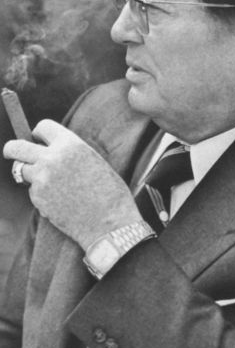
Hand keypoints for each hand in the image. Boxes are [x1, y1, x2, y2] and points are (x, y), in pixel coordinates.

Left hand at [3, 119, 141, 249]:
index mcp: (70, 144)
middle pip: (17, 147)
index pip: (43, 126)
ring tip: (52, 184)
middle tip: (12, 152)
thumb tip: (49, 150)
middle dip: (12, 149)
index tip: (38, 139)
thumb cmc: (108, 192)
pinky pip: (33, 191)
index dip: (39, 133)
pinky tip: (61, 202)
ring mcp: (42, 178)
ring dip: (31, 174)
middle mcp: (52, 158)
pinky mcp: (38, 198)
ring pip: (22, 170)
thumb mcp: (93, 160)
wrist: (109, 221)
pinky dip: (41, 194)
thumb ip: (70, 152)